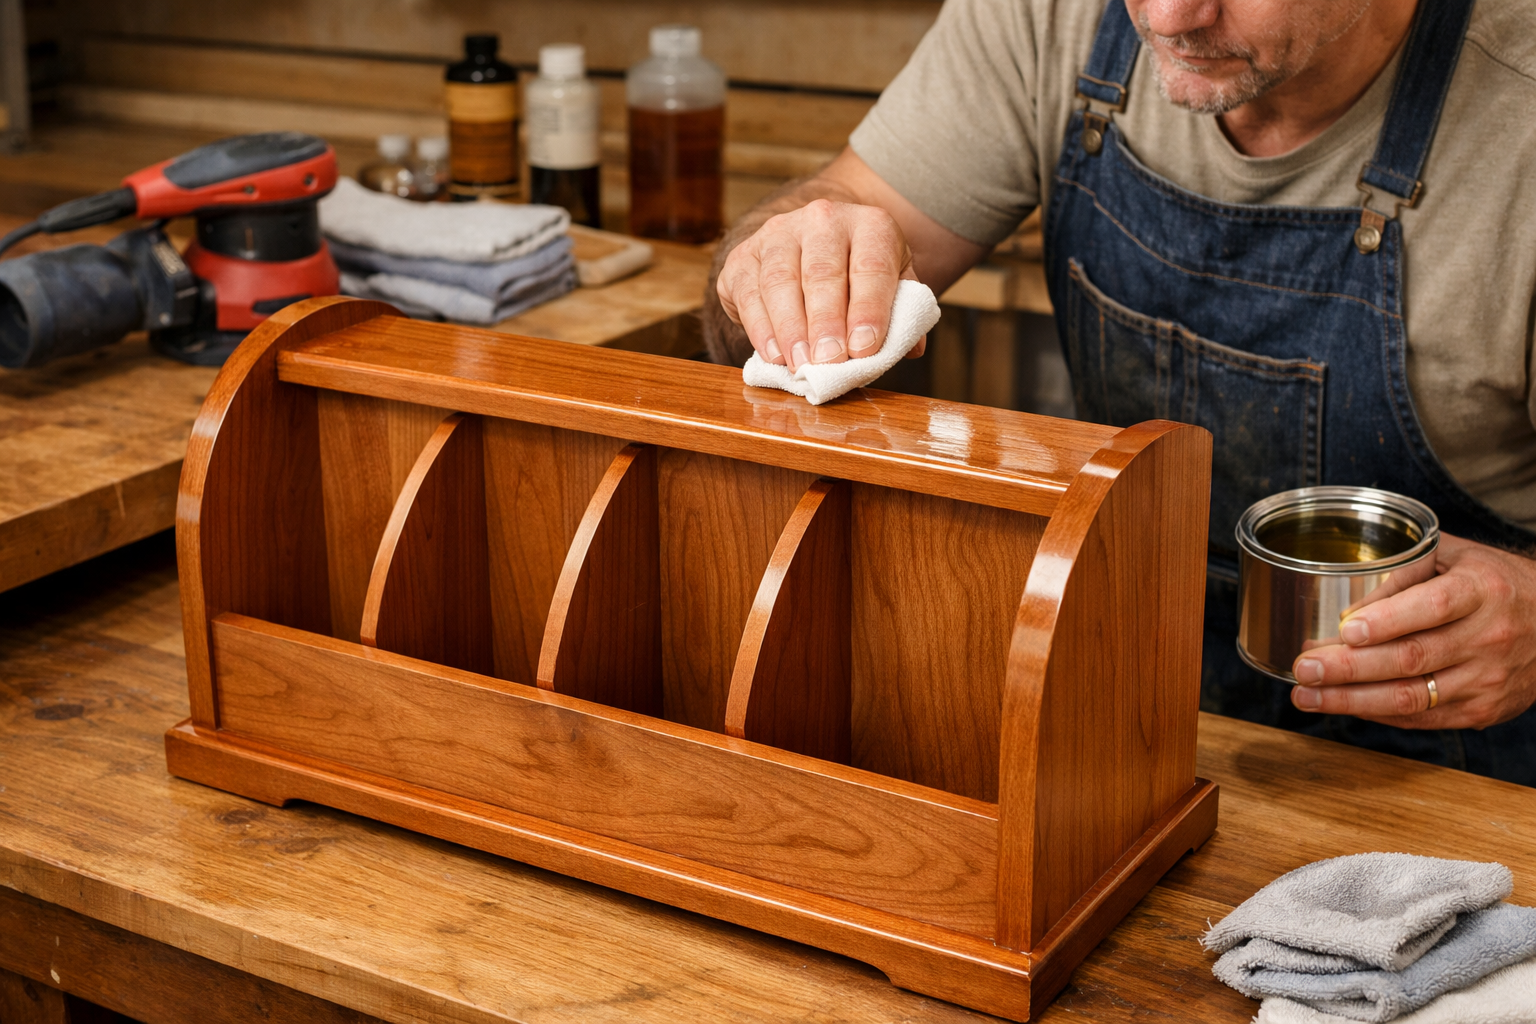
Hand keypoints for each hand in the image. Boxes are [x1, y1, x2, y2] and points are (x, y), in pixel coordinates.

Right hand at [716, 198, 923, 370]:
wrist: (813, 244)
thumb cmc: (858, 273)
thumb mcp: (892, 283)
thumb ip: (901, 313)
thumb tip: (911, 349)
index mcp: (869, 224)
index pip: (871, 266)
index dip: (869, 308)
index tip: (865, 348)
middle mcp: (822, 219)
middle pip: (822, 272)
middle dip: (826, 322)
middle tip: (829, 361)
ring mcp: (777, 234)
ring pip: (780, 281)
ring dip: (790, 328)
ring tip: (801, 364)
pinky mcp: (743, 256)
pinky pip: (749, 292)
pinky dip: (760, 327)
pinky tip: (774, 354)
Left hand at [1289, 534, 1535, 728]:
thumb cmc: (1492, 583)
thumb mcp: (1455, 558)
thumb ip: (1403, 571)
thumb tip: (1348, 603)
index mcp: (1481, 591)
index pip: (1432, 607)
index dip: (1387, 621)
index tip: (1347, 630)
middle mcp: (1487, 638)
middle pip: (1411, 658)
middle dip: (1349, 668)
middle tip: (1304, 668)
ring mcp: (1486, 680)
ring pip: (1411, 697)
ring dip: (1351, 700)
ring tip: (1306, 696)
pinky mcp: (1482, 711)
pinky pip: (1421, 718)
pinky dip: (1377, 714)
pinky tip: (1343, 705)